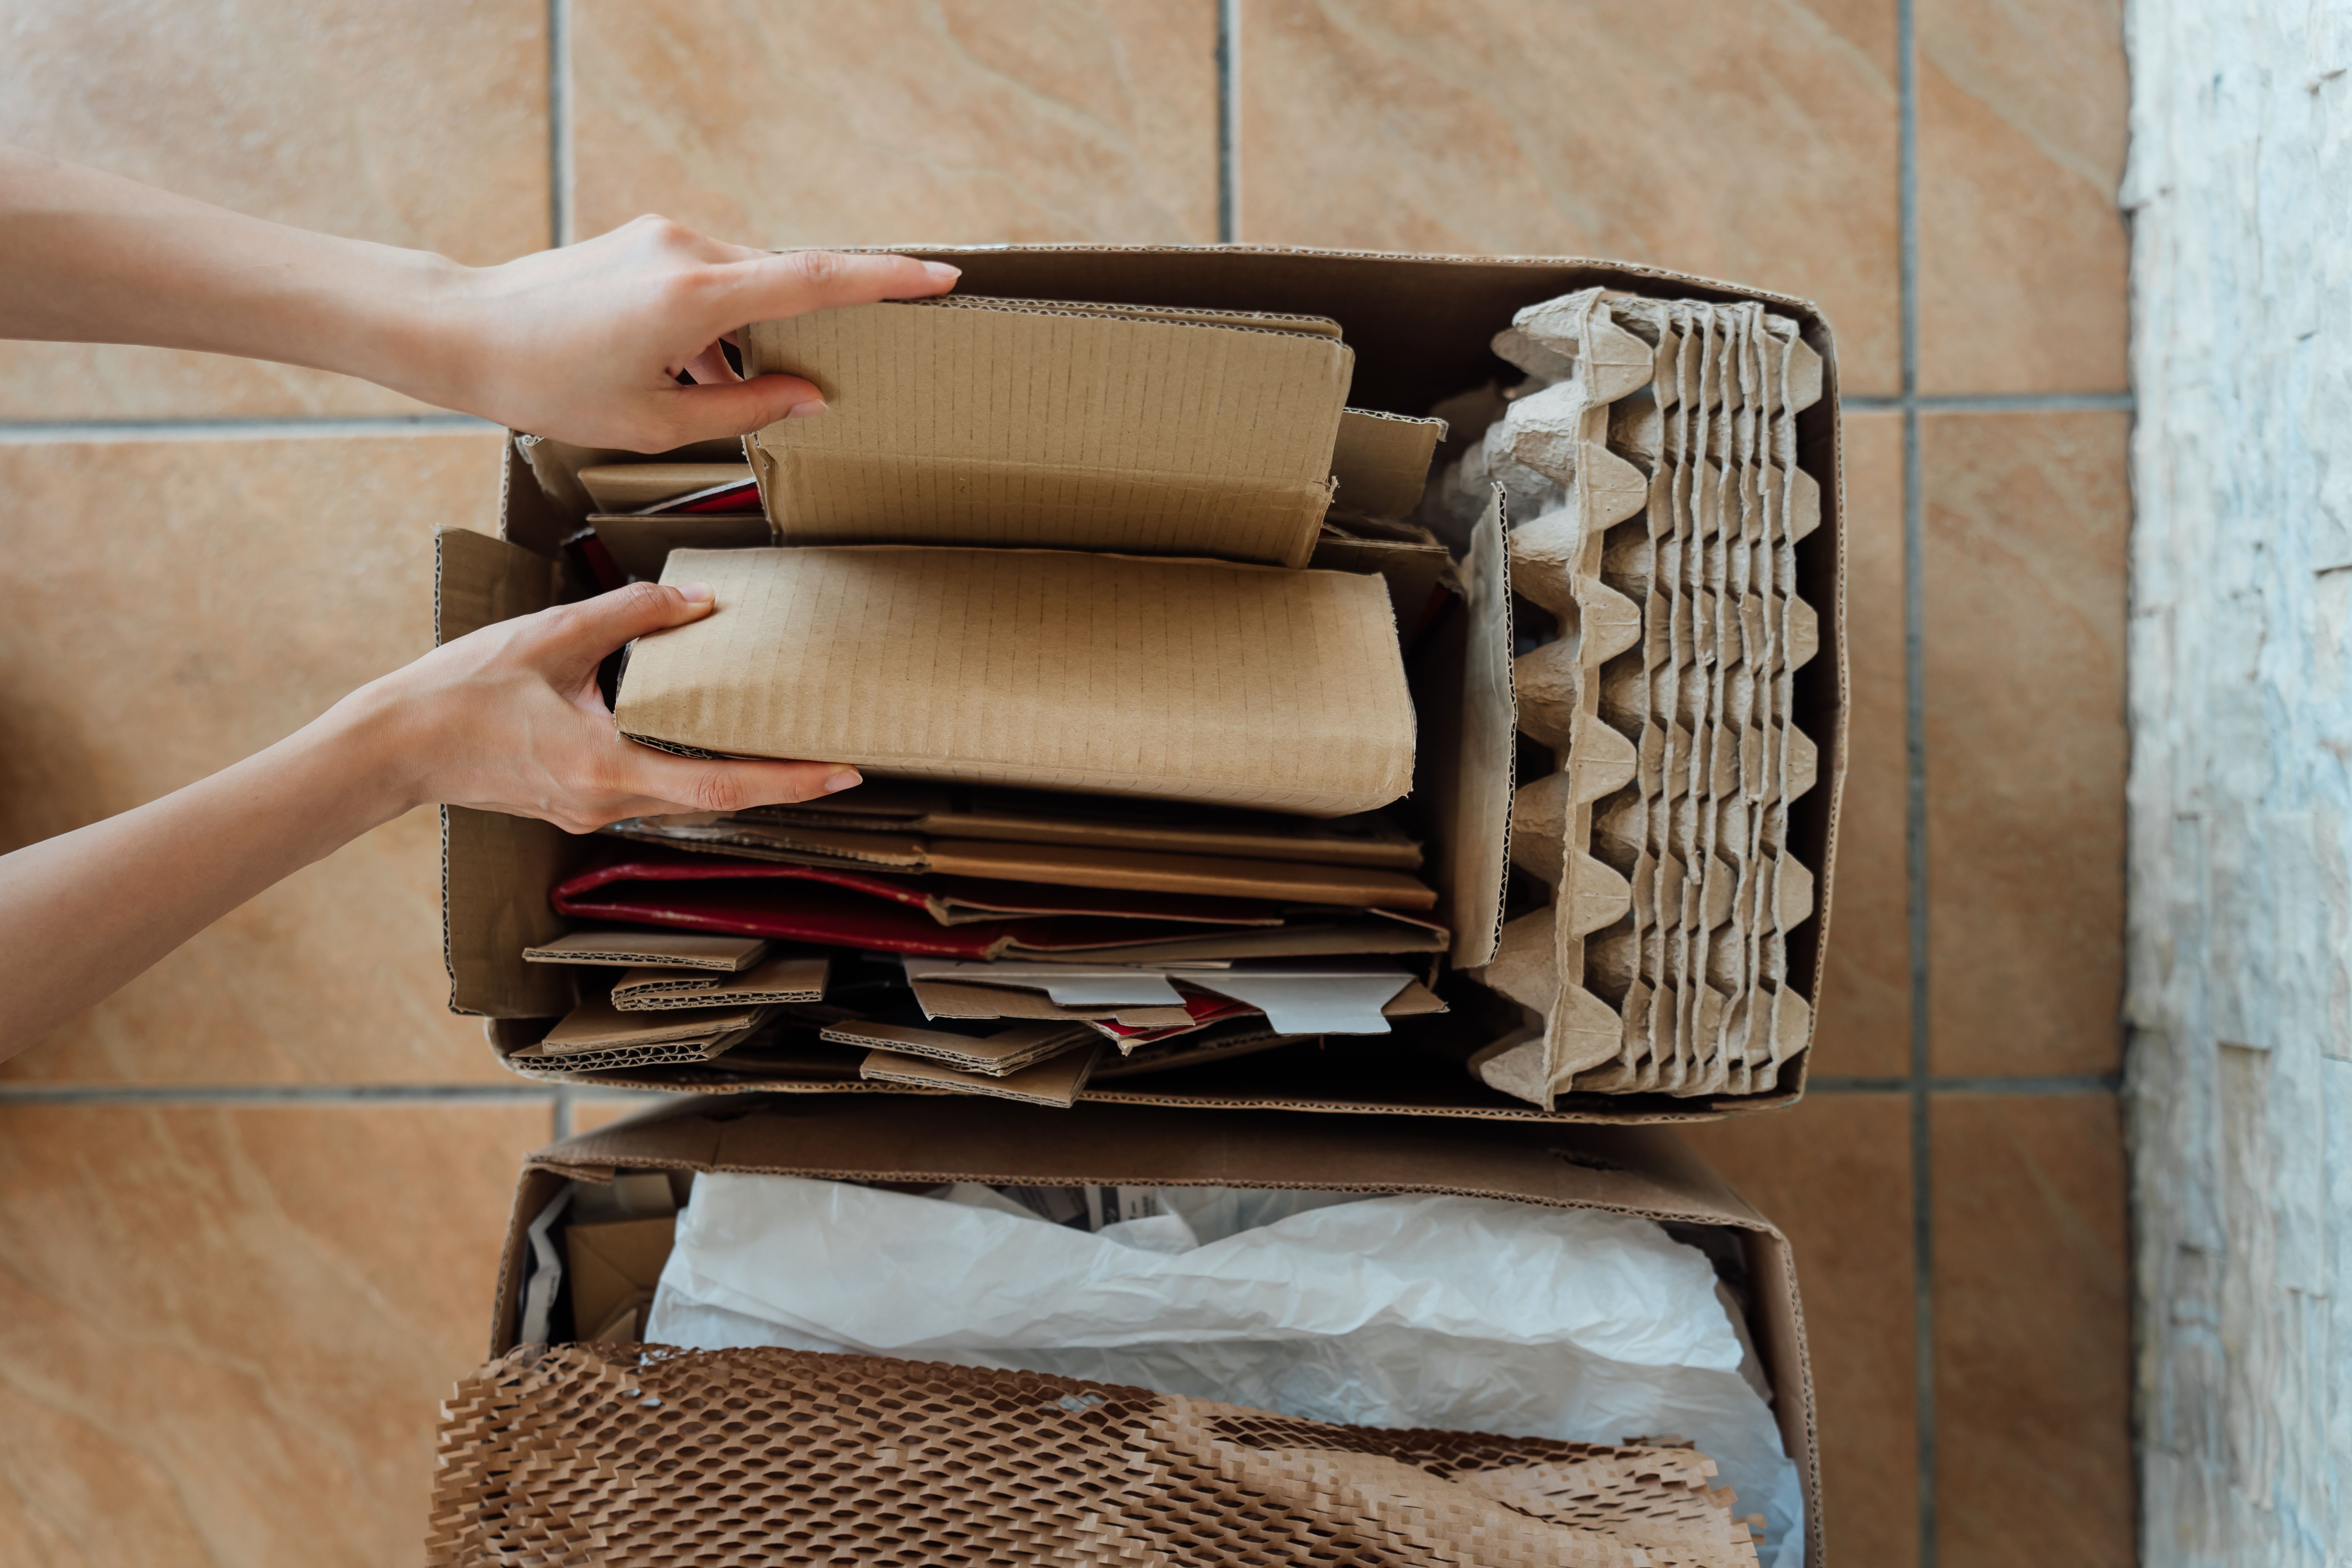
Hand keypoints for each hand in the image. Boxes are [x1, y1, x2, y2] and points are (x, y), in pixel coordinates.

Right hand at [351, 577, 860, 830]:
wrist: (395, 745)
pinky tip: (709, 744)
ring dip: (735, 779)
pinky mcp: (576, 804)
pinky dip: (689, 771)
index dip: (788, 782)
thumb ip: (632, 615)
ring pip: (684, 800)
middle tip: (837, 762)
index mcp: (606, 769)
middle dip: (779, 783)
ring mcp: (590, 811)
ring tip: (788, 751)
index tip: (843, 774)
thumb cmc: (463, 690)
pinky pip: (652, 792)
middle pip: (715, 801)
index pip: (721, 786)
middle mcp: (606, 804)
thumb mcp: (554, 636)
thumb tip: (697, 601)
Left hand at [427, 221, 960, 450]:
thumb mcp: (655, 420)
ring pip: (746, 286)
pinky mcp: (646, 242)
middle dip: (806, 331)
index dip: (887, 280)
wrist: (467, 331)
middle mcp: (687, 251)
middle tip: (814, 378)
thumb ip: (743, 407)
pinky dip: (716, 328)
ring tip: (697, 390)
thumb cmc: (551, 383)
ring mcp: (664, 239)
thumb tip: (810, 396)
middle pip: (784, 284)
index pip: (818, 280)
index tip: (941, 278)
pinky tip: (684, 372)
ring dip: (748, 338)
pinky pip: (710, 281)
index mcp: (695, 296)